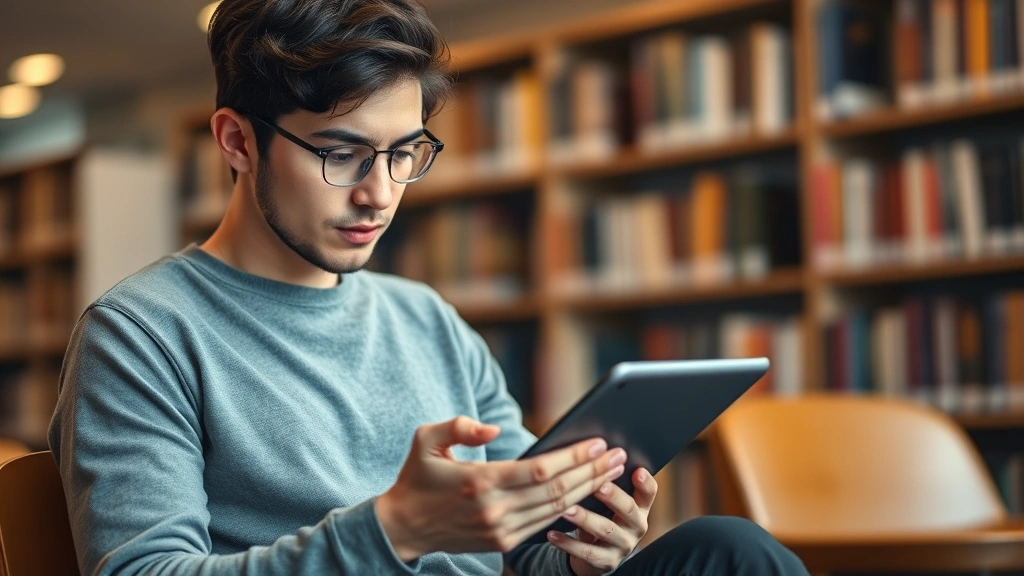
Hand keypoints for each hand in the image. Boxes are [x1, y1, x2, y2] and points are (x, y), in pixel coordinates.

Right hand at [375, 416, 626, 560]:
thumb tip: (495, 428)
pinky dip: (570, 508)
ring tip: (612, 472)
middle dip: (592, 472)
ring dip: (588, 490)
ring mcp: (500, 530)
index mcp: (480, 482)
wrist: (403, 528)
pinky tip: (587, 493)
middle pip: (558, 490)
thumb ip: (459, 426)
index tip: (599, 442)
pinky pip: (545, 523)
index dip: (574, 456)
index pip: (540, 470)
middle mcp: (494, 510)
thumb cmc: (417, 477)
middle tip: (620, 455)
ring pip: (557, 509)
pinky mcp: (502, 543)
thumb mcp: (425, 440)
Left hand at [548, 468, 657, 575]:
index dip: (646, 483)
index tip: (637, 470)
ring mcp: (623, 546)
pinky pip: (587, 553)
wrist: (595, 552)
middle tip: (597, 485)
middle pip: (629, 509)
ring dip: (585, 519)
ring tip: (566, 509)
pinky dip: (568, 543)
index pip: (649, 493)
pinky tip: (552, 533)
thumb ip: (604, 483)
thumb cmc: (600, 515)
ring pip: (605, 530)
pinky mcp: (607, 562)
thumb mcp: (608, 502)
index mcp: (640, 507)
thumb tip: (586, 454)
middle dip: (613, 496)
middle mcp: (636, 526)